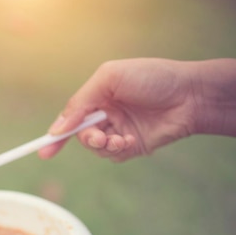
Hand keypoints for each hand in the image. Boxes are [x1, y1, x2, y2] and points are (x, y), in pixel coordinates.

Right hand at [40, 58, 198, 161]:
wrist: (190, 95)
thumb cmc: (152, 78)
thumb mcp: (109, 79)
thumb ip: (81, 102)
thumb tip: (58, 128)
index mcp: (98, 95)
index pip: (71, 116)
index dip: (57, 133)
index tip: (45, 150)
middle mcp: (106, 113)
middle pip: (81, 135)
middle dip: (86, 138)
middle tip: (98, 137)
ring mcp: (119, 130)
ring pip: (96, 148)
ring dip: (102, 145)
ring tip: (118, 139)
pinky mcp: (132, 146)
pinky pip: (113, 155)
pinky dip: (117, 150)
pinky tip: (131, 140)